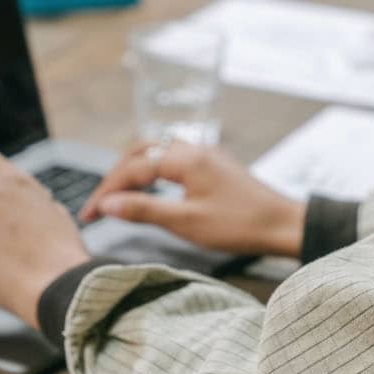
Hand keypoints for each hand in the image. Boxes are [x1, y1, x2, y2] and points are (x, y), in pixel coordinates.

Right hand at [80, 141, 306, 258]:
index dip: (107, 190)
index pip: (132, 168)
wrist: (283, 225)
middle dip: (116, 175)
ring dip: (134, 169)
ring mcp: (206, 154)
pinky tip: (151, 188)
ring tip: (118, 194)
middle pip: (141, 151)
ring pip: (158, 151)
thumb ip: (144, 210)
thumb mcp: (186, 223)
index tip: (90, 214)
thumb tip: (108, 204)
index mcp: (185, 158)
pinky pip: (174, 157)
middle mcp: (194, 148)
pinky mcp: (214, 165)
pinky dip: (153, 170)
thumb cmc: (239, 226)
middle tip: (100, 202)